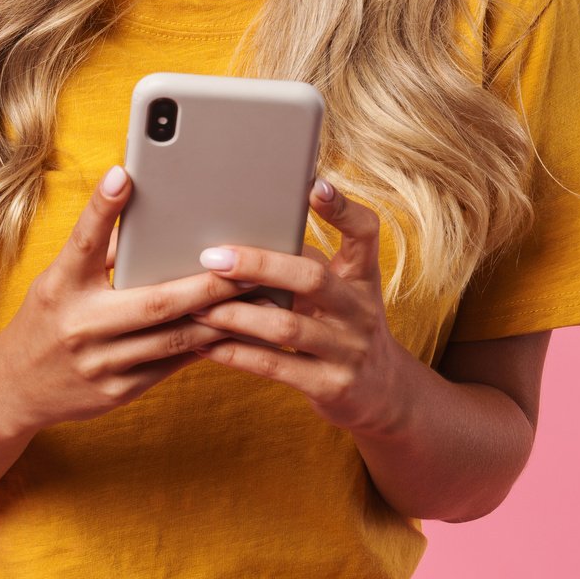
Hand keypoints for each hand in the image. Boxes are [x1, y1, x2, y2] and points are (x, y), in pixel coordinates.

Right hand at [0, 164, 252, 435]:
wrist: (15, 387)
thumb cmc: (48, 318)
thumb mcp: (59, 280)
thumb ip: (100, 252)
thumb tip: (149, 216)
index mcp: (60, 285)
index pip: (83, 241)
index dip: (102, 207)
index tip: (123, 174)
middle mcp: (78, 324)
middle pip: (153, 302)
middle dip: (206, 286)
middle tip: (245, 267)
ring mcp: (99, 363)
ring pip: (172, 339)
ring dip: (218, 319)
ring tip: (254, 300)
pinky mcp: (116, 393)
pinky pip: (169, 366)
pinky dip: (201, 346)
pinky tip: (229, 331)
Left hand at [186, 177, 416, 437]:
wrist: (383, 392)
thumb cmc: (343, 327)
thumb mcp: (340, 293)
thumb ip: (303, 267)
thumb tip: (238, 238)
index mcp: (362, 277)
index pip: (365, 232)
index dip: (343, 209)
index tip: (315, 186)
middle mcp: (360, 310)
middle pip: (312, 278)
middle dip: (258, 264)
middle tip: (213, 257)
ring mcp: (349, 350)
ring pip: (286, 328)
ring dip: (234, 315)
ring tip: (196, 305)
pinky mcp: (331, 386)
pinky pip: (276, 367)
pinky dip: (235, 354)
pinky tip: (204, 344)